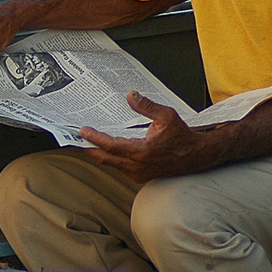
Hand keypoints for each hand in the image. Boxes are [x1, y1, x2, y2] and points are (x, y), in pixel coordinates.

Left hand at [79, 91, 220, 182]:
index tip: (82, 131)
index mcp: (142, 151)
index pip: (111, 146)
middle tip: (76, 138)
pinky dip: (110, 158)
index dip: (94, 138)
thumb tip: (130, 95)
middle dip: (89, 148)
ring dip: (99, 153)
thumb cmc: (182, 136)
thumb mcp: (167, 116)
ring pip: (111, 164)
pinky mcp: (140, 176)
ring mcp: (138, 173)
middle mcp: (137, 166)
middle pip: (105, 159)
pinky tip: (105, 149)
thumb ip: (147, 106)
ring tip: (87, 142)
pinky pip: (119, 167)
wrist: (195, 157)